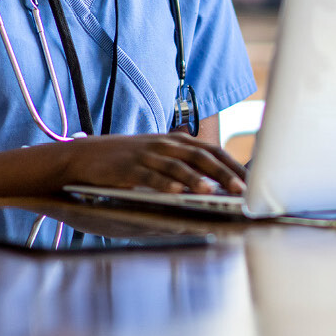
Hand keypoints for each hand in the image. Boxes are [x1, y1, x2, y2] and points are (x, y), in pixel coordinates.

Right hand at [52, 133, 247, 194]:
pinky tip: (176, 194)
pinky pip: (149, 177)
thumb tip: (214, 185)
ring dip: (196, 180)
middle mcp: (165, 145)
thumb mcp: (158, 156)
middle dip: (223, 173)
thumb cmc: (127, 159)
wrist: (85, 156)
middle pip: (201, 157)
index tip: (250, 179)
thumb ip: (184, 165)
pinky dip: (163, 185)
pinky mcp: (128, 168)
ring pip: (178, 166)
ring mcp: (147, 155)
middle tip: (241, 189)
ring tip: (212, 192)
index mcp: (176, 141)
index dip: (232, 164)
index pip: (212, 150)